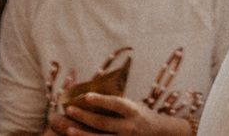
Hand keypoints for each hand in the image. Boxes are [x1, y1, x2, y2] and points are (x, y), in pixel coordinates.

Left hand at [67, 94, 190, 135]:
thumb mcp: (133, 107)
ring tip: (69, 129)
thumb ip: (116, 105)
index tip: (86, 96)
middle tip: (69, 109)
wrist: (158, 133)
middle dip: (83, 116)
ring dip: (82, 134)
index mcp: (132, 111)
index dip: (100, 100)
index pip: (115, 104)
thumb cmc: (141, 115)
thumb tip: (90, 98)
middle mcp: (129, 126)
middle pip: (102, 122)